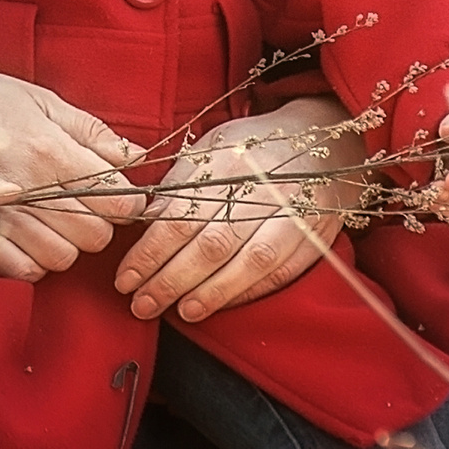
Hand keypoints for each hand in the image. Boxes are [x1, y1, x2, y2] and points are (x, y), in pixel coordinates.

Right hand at [0, 19, 147, 276]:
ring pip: (60, 259)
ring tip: (55, 222)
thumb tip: (134, 155)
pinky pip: (21, 270)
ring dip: (65, 245)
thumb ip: (89, 130)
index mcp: (48, 151)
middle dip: (97, 226)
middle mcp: (26, 188)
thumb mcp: (40, 100)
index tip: (120, 198)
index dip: (126, 203)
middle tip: (86, 209)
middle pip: (93, 237)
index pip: (115, 201)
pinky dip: (30, 260)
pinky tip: (26, 236)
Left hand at [115, 97, 366, 322]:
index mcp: (230, 160)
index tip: (125, 278)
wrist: (322, 136)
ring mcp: (295, 212)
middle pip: (211, 244)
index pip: (180, 216)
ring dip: (209, 293)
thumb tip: (144, 221)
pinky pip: (279, 273)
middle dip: (170, 280)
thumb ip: (179, 184)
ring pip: (248, 263)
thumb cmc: (254, 146)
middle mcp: (264, 186)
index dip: (149, 253)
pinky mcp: (316, 234)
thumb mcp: (212, 148)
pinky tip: (220, 303)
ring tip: (180, 311)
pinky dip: (247, 292)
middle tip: (142, 304)